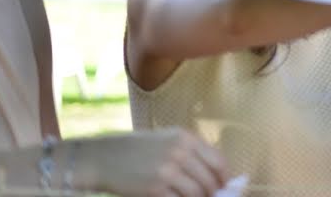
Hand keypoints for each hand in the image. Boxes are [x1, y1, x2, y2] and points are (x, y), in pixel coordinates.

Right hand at [91, 128, 227, 196]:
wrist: (104, 157)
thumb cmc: (138, 150)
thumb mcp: (168, 140)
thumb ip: (191, 153)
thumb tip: (216, 175)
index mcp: (186, 138)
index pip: (218, 160)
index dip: (225, 177)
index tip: (225, 186)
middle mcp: (180, 152)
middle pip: (209, 180)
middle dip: (213, 193)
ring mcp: (167, 171)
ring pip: (196, 193)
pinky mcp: (155, 189)